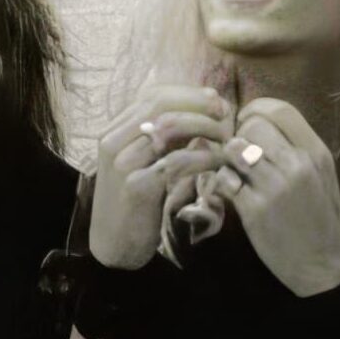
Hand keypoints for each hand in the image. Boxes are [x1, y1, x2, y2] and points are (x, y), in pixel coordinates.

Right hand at [91, 85, 231, 268]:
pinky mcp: (136, 187)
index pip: (152, 95)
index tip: (216, 101)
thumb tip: (201, 114)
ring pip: (169, 128)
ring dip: (205, 129)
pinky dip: (203, 158)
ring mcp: (122, 163)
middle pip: (160, 104)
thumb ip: (165, 139)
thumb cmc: (136, 203)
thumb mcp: (145, 163)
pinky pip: (175, 161)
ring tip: (226, 139)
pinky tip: (219, 163)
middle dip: (198, 106)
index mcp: (115, 131)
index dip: (188, 94)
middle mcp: (113, 141)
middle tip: (225, 115)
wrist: (113, 244)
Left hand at [220, 100, 339, 296]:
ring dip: (230, 161)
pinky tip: (234, 195)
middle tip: (243, 158)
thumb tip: (260, 123)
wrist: (322, 264)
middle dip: (241, 138)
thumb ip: (297, 148)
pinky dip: (223, 185)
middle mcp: (297, 164)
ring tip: (239, 176)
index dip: (255, 111)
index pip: (279, 110)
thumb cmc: (320, 219)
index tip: (248, 124)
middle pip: (252, 126)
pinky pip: (224, 179)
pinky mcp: (254, 209)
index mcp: (316, 153)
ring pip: (234, 149)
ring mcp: (275, 186)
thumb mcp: (322, 175)